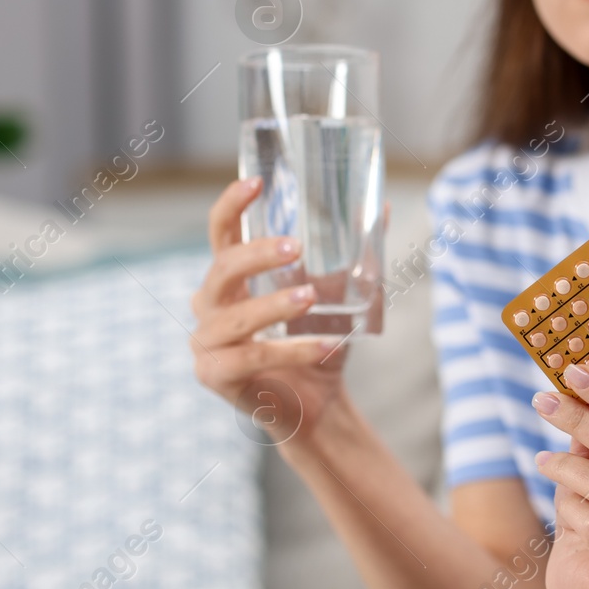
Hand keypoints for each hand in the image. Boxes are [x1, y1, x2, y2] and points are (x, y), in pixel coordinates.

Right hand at [189, 176, 350, 449]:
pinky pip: (252, 358)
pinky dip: (293, 350)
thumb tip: (382, 207)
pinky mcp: (214, 376)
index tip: (257, 181)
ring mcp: (206, 343)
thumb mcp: (337, 295)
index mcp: (230, 281)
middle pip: (220, 269)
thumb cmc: (317, 344)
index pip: (220, 233)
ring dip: (274, 305)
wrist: (316, 407)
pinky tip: (327, 347)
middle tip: (296, 247)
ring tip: (312, 298)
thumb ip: (351, 255)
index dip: (232, 204)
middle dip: (256, 254)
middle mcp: (210, 307)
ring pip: (235, 317)